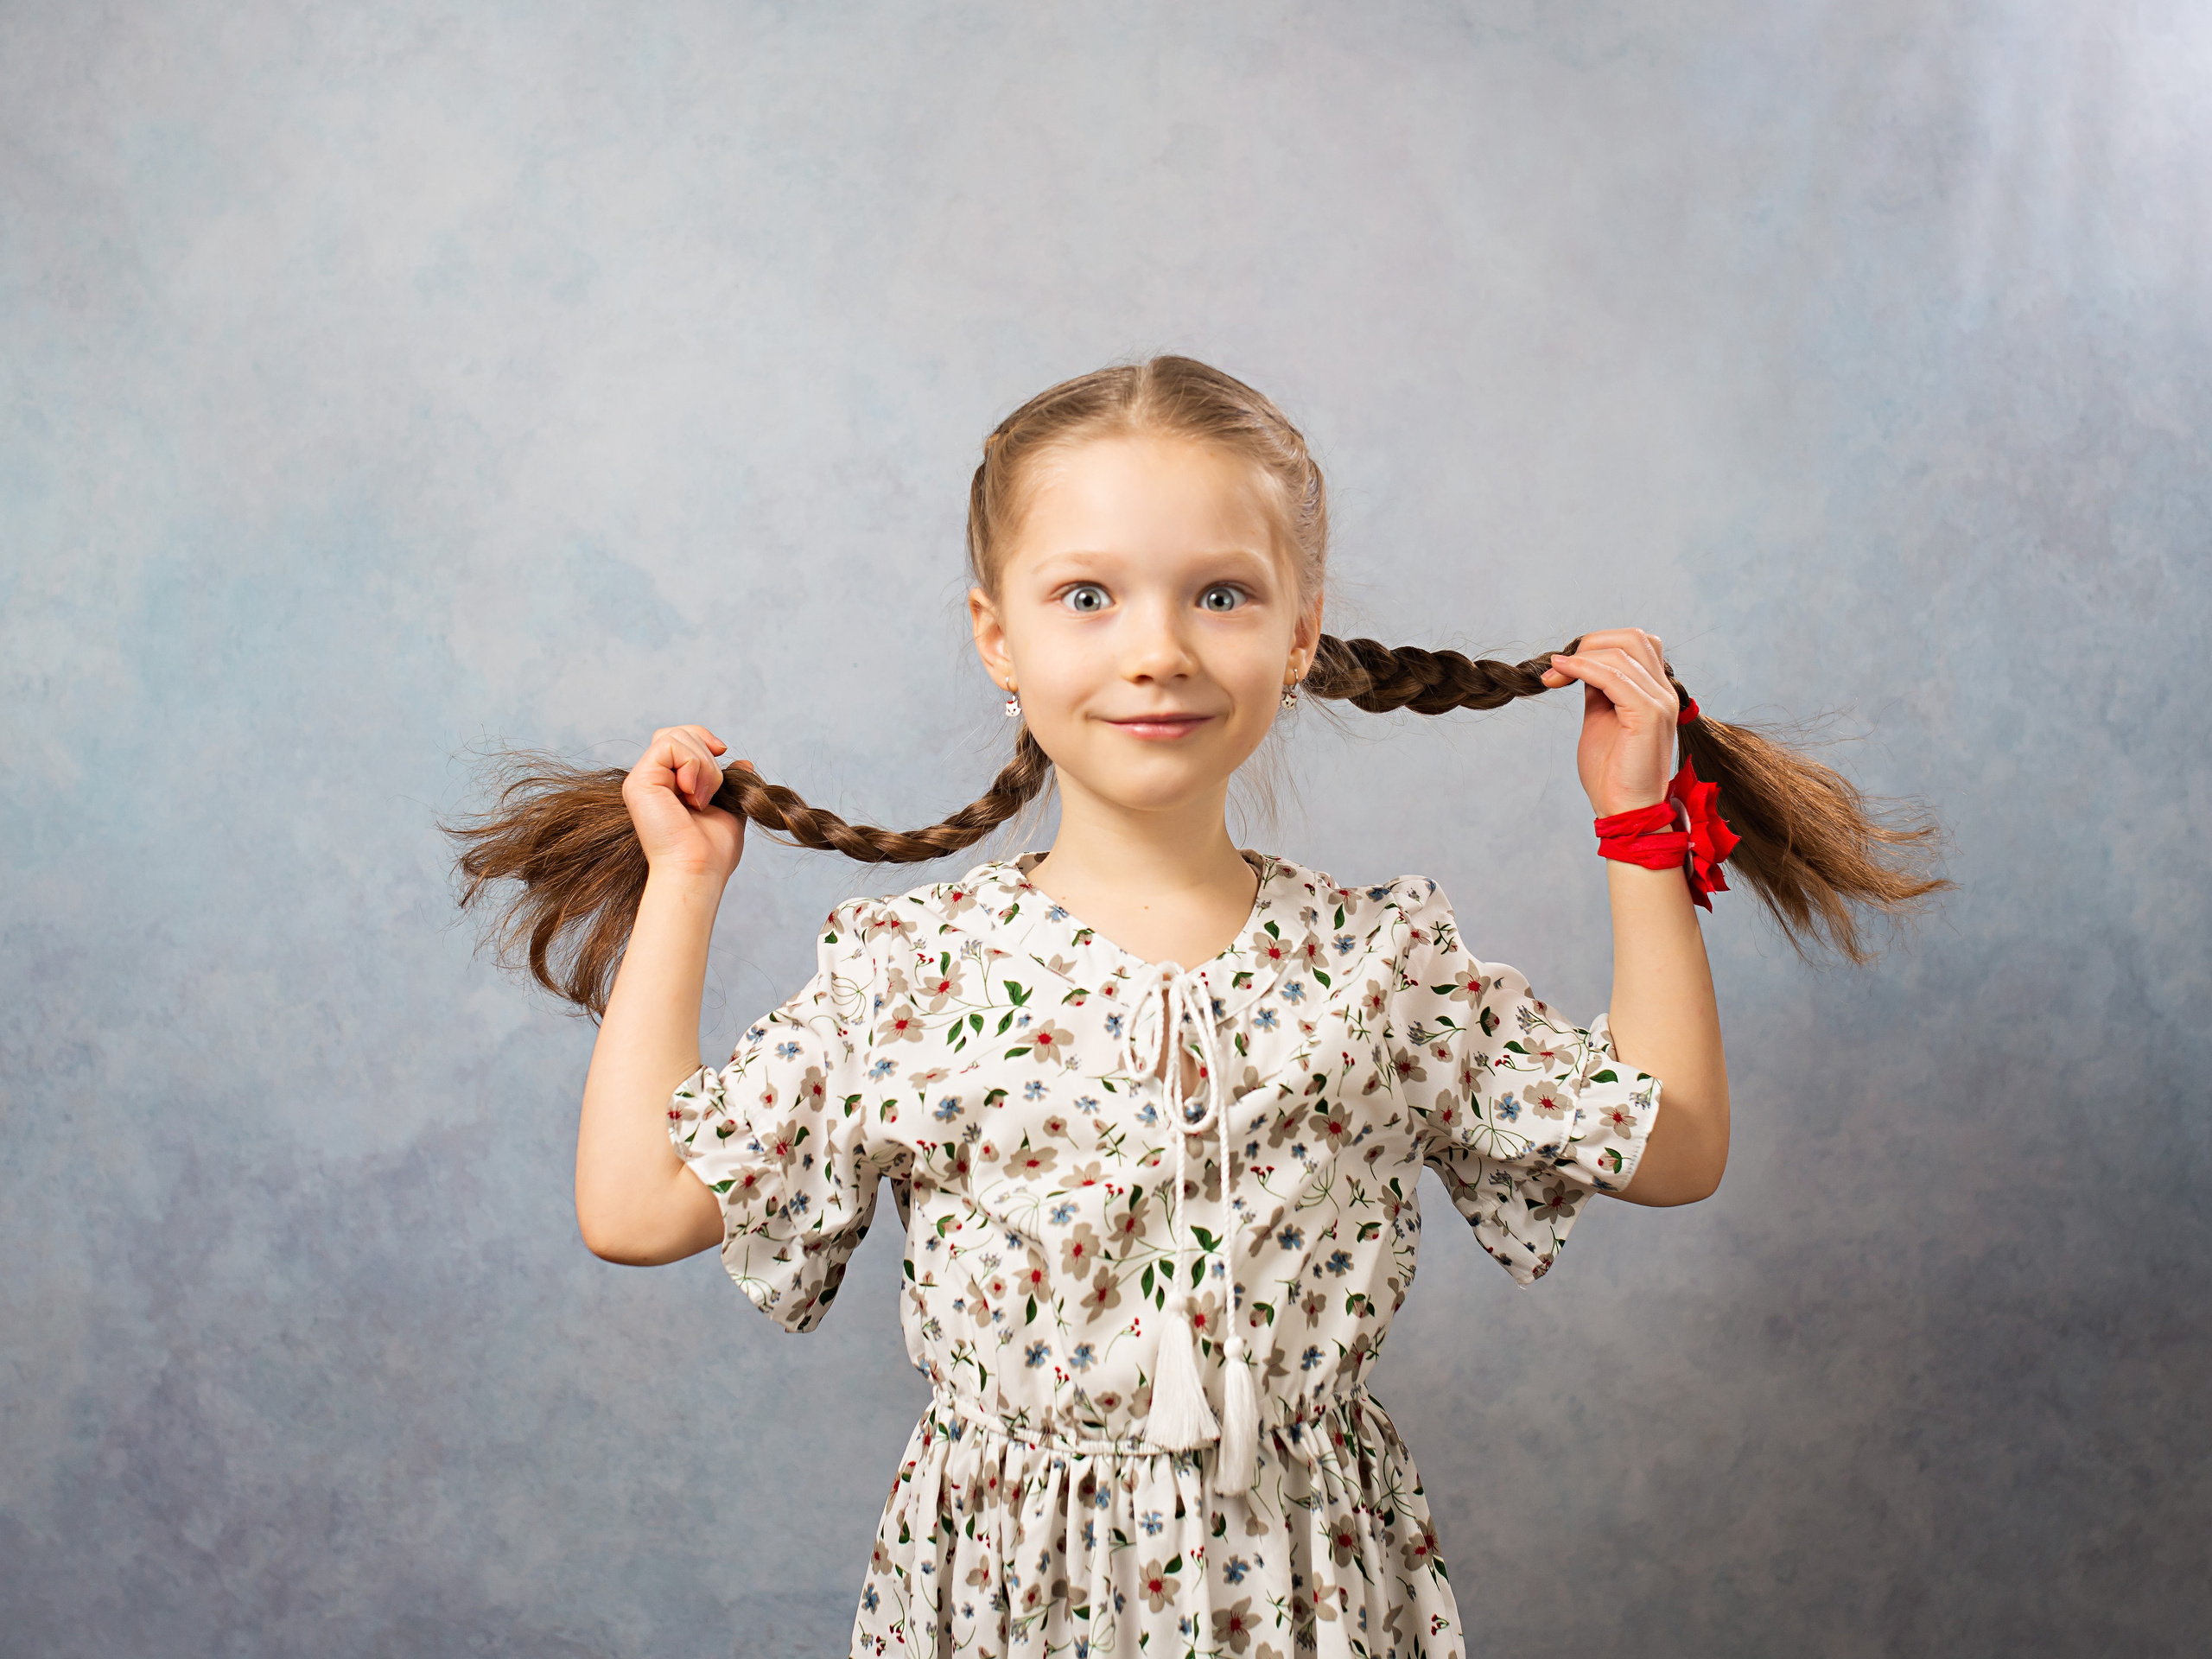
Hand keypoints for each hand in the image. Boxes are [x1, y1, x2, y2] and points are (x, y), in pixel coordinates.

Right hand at [621, 724, 747, 881]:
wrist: (698, 869)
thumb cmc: (712, 850)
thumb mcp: (728, 808)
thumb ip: (731, 784)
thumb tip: (744, 763)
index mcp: (667, 784)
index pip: (680, 739)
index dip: (704, 740)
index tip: (723, 754)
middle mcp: (651, 779)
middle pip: (676, 732)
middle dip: (705, 753)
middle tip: (710, 792)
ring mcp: (642, 779)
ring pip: (675, 736)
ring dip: (702, 765)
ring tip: (701, 798)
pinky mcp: (639, 781)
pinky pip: (669, 745)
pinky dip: (692, 764)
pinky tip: (692, 795)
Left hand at [1539, 629, 1680, 816]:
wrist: (1624, 809)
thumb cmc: (1611, 772)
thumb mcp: (1600, 718)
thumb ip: (1598, 689)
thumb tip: (1580, 664)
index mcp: (1655, 692)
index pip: (1635, 644)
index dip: (1597, 645)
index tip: (1561, 667)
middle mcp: (1664, 692)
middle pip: (1632, 638)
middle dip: (1590, 643)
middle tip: (1557, 667)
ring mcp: (1660, 702)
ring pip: (1623, 651)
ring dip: (1581, 656)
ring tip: (1553, 674)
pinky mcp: (1649, 715)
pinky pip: (1614, 676)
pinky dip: (1583, 668)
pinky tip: (1561, 674)